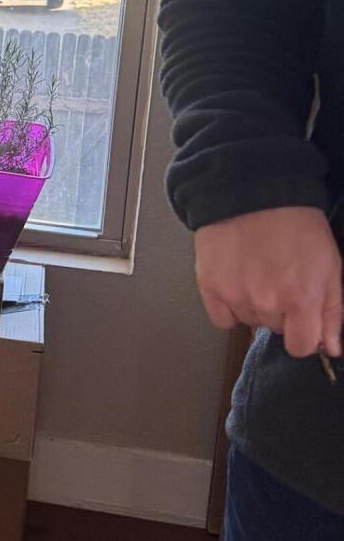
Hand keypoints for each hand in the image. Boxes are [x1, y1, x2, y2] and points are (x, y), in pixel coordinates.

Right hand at [195, 207, 342, 359]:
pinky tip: (237, 281)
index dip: (304, 333)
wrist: (253, 191)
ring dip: (255, 305)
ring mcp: (235, 297)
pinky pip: (222, 318)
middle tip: (280, 278)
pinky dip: (230, 306)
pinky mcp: (209, 287)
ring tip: (258, 271)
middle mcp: (266, 304)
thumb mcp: (330, 266)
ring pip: (250, 321)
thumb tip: (330, 348)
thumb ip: (333, 312)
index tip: (302, 317)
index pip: (301, 347)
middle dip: (281, 311)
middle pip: (275, 330)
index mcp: (301, 300)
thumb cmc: (297, 225)